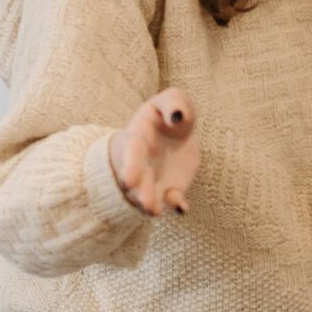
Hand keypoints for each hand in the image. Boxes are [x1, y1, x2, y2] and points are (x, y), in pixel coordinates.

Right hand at [108, 90, 198, 217]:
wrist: (174, 135)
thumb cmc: (167, 115)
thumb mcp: (172, 100)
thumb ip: (175, 102)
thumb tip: (177, 117)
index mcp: (139, 137)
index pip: (132, 152)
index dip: (130, 166)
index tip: (129, 181)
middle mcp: (142, 162)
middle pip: (137, 178)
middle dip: (140, 191)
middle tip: (146, 204)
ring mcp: (154, 178)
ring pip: (149, 193)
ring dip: (151, 203)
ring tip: (153, 211)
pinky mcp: (170, 188)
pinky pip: (171, 199)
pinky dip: (176, 205)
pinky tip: (182, 208)